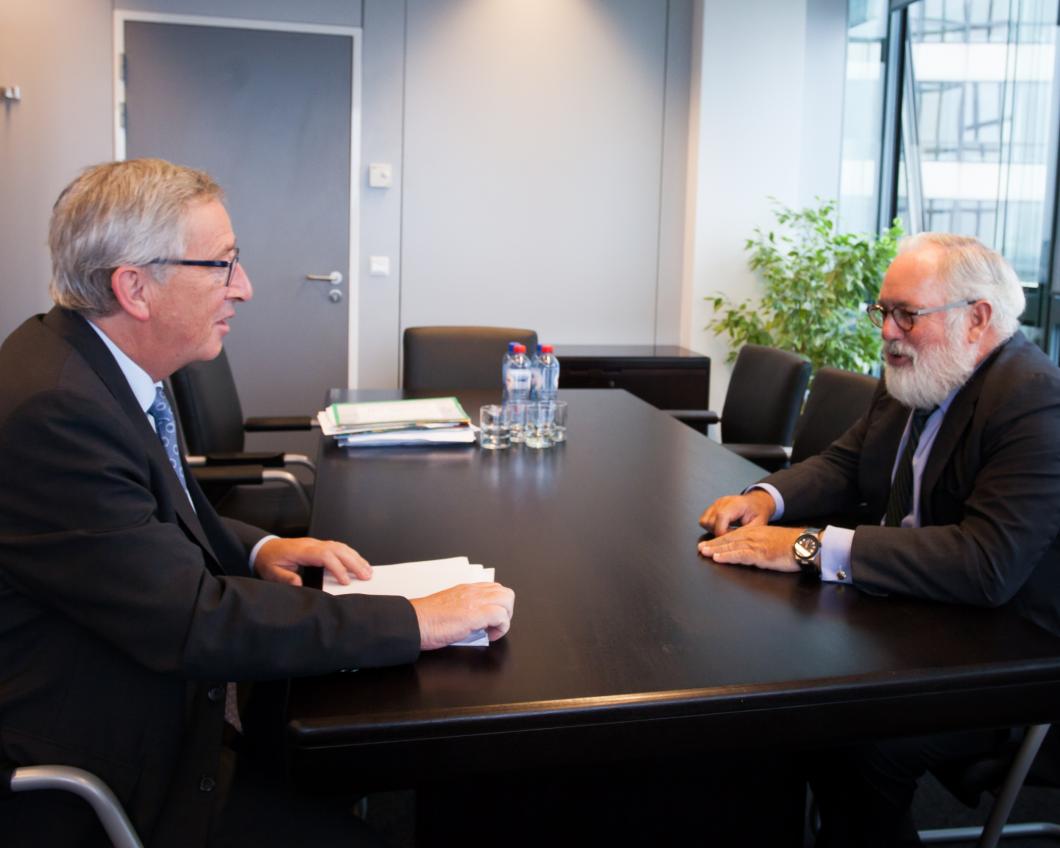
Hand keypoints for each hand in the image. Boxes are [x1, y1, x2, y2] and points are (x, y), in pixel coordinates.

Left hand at [254, 537, 370, 586]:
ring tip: (367, 569)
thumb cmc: (270, 560)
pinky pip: (338, 547)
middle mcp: (312, 544)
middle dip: (354, 562)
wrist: (265, 548)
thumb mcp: (272, 573)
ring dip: (356, 557)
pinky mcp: (319, 545)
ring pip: (341, 547)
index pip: (325, 556)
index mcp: (302, 551)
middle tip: (366, 575)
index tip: (346, 581)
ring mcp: (317, 543)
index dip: (338, 568)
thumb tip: (299, 583)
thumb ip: (286, 578)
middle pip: (338, 550)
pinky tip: (358, 561)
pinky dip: (350, 554)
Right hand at [410, 582, 515, 649]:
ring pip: (507, 601)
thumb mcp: (449, 608)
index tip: (488, 620)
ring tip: (491, 630)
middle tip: (493, 625)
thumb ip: (465, 609)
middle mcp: (473, 591)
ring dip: (504, 618)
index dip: (496, 605)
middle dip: (505, 611)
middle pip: (506, 593)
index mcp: (467, 589)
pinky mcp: (476, 614)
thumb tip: (477, 624)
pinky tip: (489, 636)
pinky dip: (500, 628)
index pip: (494, 589)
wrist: (415, 623)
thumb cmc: (426, 620)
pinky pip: (502, 617)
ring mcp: (475, 601)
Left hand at [697, 525, 803, 572]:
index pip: (734, 536)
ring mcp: (756, 545)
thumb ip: (762, 543)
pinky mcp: (760, 554)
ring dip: (716, 550)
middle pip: (729, 540)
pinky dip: (727, 556)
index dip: (721, 540)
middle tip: (701, 548)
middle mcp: (754, 536)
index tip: (710, 544)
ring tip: (704, 553)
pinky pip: (740, 555)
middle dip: (714, 544)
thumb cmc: (794, 544)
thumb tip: (753, 550)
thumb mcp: (774, 540)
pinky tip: (718, 558)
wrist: (806, 544)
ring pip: (731, 547)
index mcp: (757, 532)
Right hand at [699, 489, 775, 535]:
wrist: (756, 503)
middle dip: (717, 532)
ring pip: (704, 521)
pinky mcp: (712, 506)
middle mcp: (723, 501)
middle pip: (710, 520)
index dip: (721, 531)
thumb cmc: (758, 513)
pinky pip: (704, 519)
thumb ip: (745, 532)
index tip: (728, 540)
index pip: (721, 516)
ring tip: (726, 531)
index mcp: (736, 503)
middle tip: (730, 535)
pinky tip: (722, 528)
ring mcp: (716, 503)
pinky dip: (710, 527)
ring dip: (713, 530)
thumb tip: (732, 541)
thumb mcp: (758, 524)